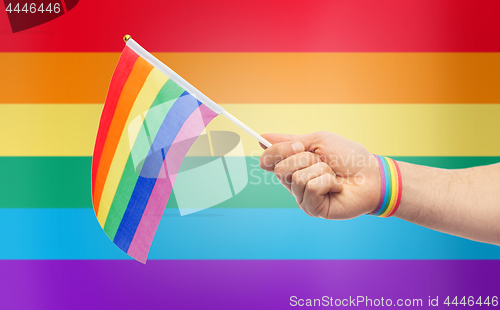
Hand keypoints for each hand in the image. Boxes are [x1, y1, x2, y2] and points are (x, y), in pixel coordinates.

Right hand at [259, 132, 380, 218]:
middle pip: (281, 169)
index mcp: (292, 166)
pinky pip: (311, 188)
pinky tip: (337, 187)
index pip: (268, 160)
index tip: (298, 145)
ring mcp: (302, 197)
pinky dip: (328, 182)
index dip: (278, 150)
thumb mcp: (317, 141)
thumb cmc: (348, 157)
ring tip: (333, 175)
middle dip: (306, 159)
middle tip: (323, 162)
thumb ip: (289, 141)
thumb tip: (261, 137)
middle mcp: (293, 183)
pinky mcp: (312, 209)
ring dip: (321, 170)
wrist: (371, 174)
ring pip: (298, 178)